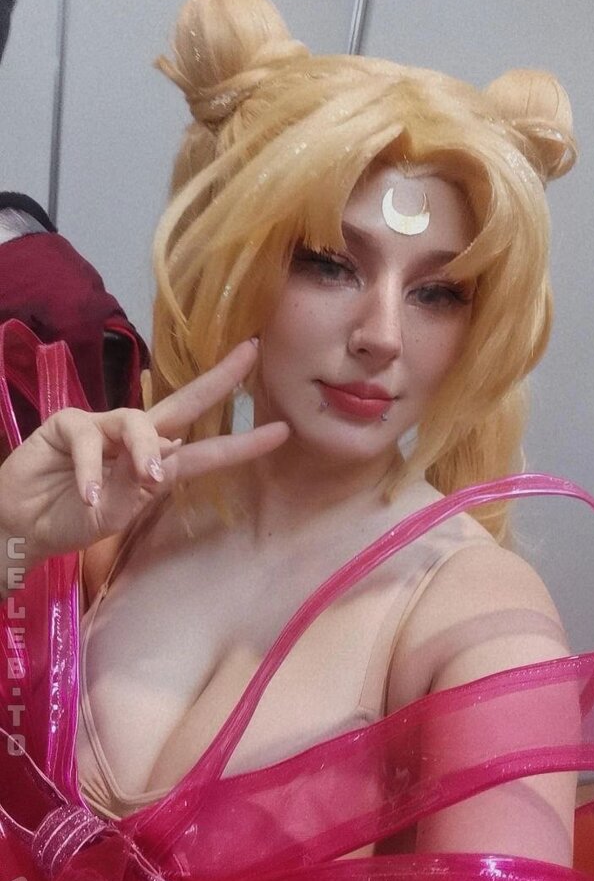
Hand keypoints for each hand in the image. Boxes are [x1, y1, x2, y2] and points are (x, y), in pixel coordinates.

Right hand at [0, 340, 287, 567]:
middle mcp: (133, 435)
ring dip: (144, 451)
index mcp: (153, 458)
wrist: (24, 526)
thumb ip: (143, 485)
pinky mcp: (67, 424)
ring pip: (136, 422)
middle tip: (251, 354)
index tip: (281, 432)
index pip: (203, 445)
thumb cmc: (74, 517)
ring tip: (147, 480)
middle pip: (182, 402)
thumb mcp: (119, 510)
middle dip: (218, 379)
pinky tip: (90, 495)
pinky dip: (93, 470)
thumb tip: (170, 460)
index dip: (241, 441)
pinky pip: (89, 440)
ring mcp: (101, 425)